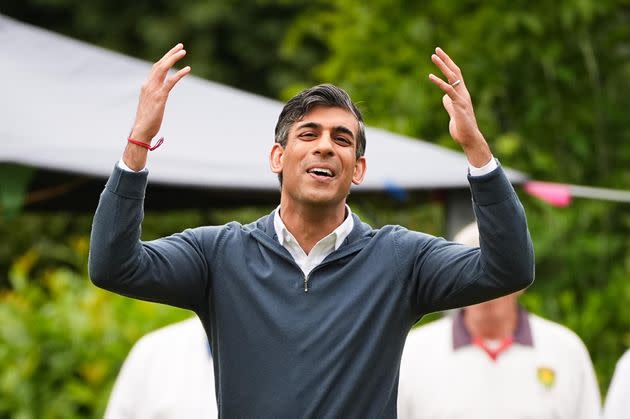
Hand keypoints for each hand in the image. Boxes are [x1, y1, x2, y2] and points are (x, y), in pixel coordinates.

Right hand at [130, 43, 190, 142]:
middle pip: (159, 64)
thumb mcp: (151, 105)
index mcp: (146, 86)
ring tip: (183, 51)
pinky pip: (170, 82)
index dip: (164, 59)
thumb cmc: (147, 121)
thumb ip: (155, 97)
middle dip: (170, 53)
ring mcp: (153, 90)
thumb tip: (161, 96)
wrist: (141, 131)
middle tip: (180, 46)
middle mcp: (148, 85)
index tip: (173, 52)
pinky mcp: (160, 97)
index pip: (155, 68)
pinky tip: (187, 69)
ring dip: (173, 58)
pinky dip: (179, 74)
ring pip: (163, 68)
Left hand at [429, 47, 490, 165]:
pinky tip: (430, 76)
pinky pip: (449, 90)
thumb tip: (444, 98)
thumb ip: (449, 104)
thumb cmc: (462, 128)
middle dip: (445, 60)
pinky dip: (439, 82)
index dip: (448, 64)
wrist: (469, 139)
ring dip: (442, 66)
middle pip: (455, 72)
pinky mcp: (459, 105)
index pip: (455, 75)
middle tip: (436, 49)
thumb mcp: (453, 113)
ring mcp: (462, 98)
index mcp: (462, 94)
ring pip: (452, 77)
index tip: (439, 55)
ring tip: (433, 57)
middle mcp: (463, 93)